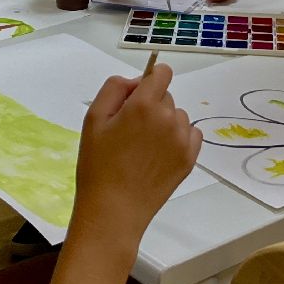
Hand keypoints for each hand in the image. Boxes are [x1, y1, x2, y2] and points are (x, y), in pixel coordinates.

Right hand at [70, 65, 201, 242]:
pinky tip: (159, 154)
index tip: (138, 94)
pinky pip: (190, 134)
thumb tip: (135, 81)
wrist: (114, 210)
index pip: (162, 73)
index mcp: (144, 105)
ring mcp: (182, 139)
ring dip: (164, 122)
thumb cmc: (98, 165)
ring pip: (177, 116)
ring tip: (143, 146)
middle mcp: (168, 118)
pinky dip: (178, 138)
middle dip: (151, 104)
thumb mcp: (93, 119)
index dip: (150, 78)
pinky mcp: (190, 158)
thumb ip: (114, 88)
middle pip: (166, 96)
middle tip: (130, 130)